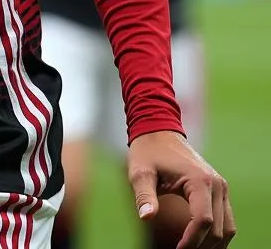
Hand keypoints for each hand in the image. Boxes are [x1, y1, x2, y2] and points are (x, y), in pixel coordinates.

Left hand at [128, 130, 233, 247]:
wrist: (159, 131)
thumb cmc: (147, 152)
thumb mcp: (139, 172)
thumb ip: (143, 195)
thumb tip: (146, 217)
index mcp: (199, 180)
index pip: (203, 221)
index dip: (191, 241)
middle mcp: (216, 185)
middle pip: (218, 229)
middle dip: (202, 246)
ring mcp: (221, 187)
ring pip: (228, 228)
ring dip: (214, 243)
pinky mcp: (220, 189)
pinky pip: (227, 219)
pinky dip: (218, 234)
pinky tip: (201, 241)